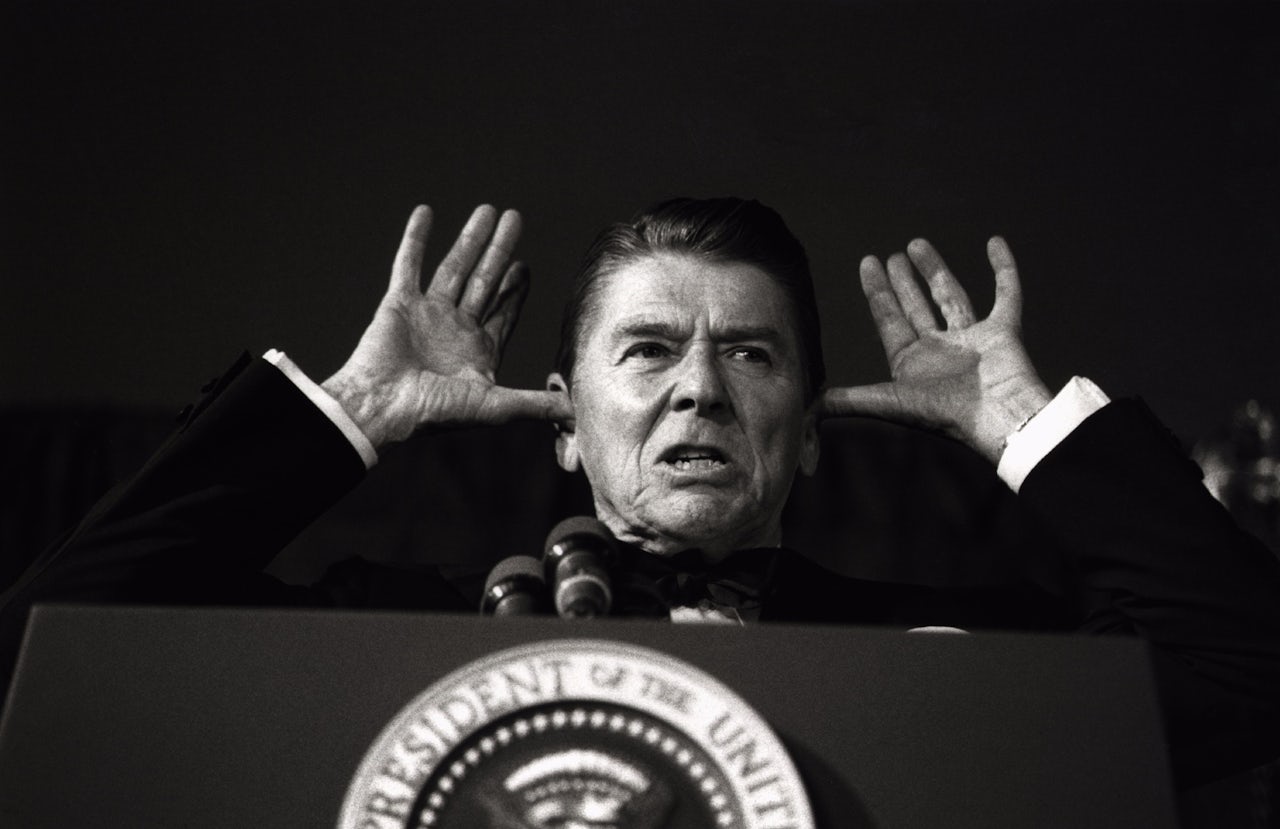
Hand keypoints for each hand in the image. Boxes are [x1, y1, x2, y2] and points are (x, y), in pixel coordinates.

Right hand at [322, 205, 570, 447]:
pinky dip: (416, 239)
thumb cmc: (435, 412)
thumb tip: (576, 411)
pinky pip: (408, 264)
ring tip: (486, 210)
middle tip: (514, 219)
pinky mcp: (400, 303)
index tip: (525, 266)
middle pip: (485, 281)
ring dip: (470, 239)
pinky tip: (425, 213)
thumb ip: (536, 404)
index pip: (503, 312)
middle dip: (500, 250)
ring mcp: (427, 314)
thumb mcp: (496, 407)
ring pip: (454, 267)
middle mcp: (455, 329)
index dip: (515, 291)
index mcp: (478, 351)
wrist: (382, 408)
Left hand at [819, 237, 1051, 463]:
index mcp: (913, 363)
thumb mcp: (887, 403)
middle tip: (891, 256)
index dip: (876, 291)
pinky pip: (1006, 293)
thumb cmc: (945, 414)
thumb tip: (806, 405)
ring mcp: (973, 340)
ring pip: (951, 296)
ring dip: (935, 271)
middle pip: (916, 307)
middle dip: (901, 282)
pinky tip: (994, 242)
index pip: (889, 318)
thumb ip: (848, 400)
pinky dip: (1004, 269)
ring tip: (917, 244)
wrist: (998, 421)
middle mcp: (940, 350)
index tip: (867, 263)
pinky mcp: (1004, 332)